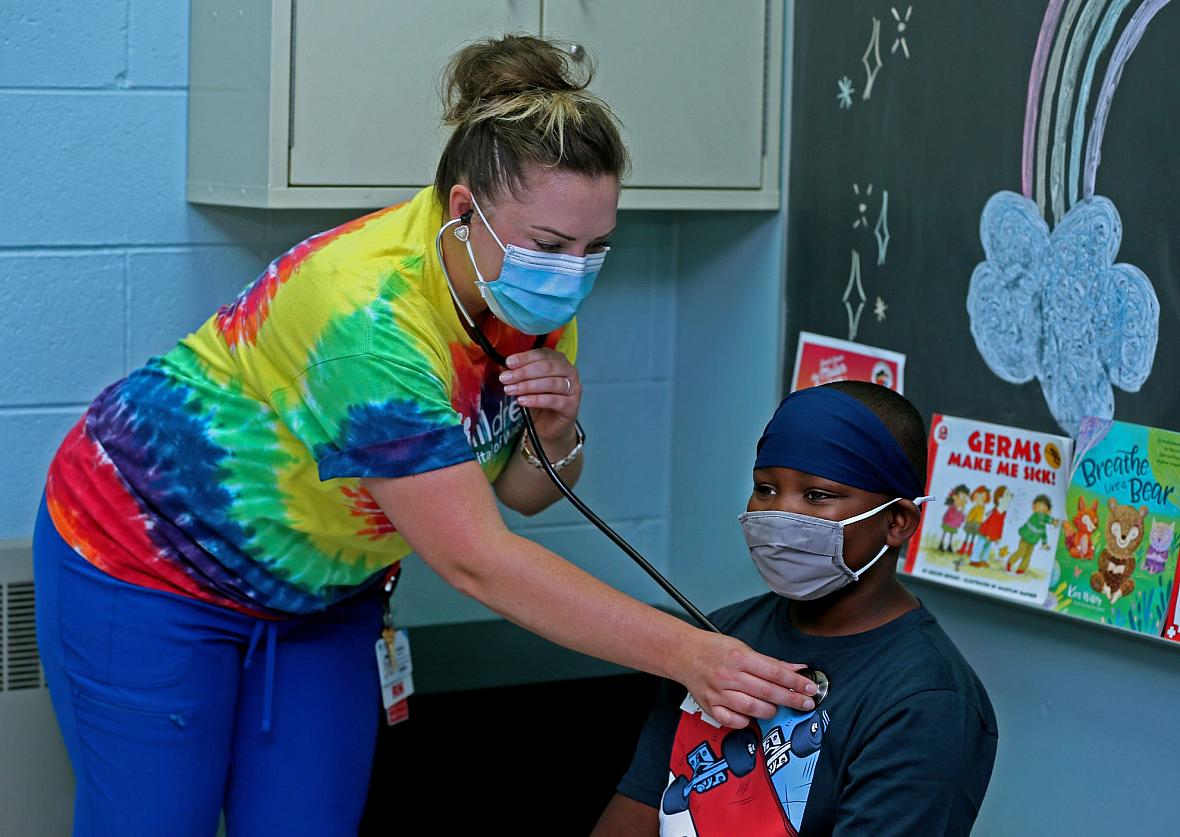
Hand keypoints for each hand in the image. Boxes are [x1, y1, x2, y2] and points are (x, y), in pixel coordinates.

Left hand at [499, 348, 580, 444]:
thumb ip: (517, 373)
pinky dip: (536, 400)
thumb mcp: (526, 384)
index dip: (525, 357)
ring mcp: (573, 389)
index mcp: (559, 361)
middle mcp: (569, 372)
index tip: (509, 363)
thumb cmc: (540, 402)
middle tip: (506, 378)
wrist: (549, 426)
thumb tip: (503, 365)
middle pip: (547, 367)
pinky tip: (522, 401)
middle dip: (523, 372)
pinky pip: (553, 400)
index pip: (543, 354)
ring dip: (528, 386)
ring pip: (551, 383)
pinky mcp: (572, 405)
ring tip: (511, 390)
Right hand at [675, 631, 818, 728]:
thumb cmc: (714, 649)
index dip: (796, 682)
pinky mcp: (711, 706)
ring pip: (754, 709)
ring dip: (771, 710)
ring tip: (776, 707)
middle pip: (768, 692)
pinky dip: (746, 721)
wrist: (683, 654)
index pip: (775, 672)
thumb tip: (797, 669)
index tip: (810, 688)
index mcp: (739, 657)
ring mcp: (719, 693)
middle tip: (806, 703)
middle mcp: (729, 676)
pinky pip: (734, 721)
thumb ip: (771, 662)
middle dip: (792, 699)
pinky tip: (751, 714)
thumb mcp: (743, 647)